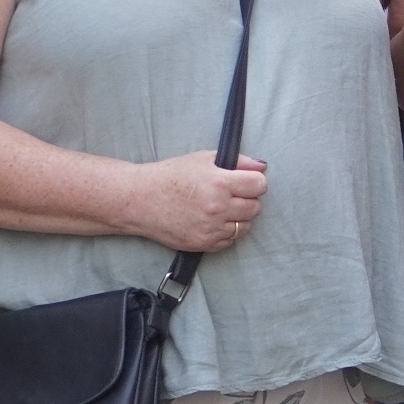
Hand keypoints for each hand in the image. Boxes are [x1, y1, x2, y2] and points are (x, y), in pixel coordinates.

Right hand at [136, 151, 268, 252]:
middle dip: (247, 199)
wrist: (141, 200)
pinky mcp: (204, 244)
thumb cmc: (170, 176)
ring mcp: (211, 229)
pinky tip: (211, 221)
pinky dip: (225, 232)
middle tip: (231, 194)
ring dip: (238, 217)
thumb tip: (262, 166)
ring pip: (245, 226)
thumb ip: (237, 161)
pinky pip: (229, 241)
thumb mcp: (203, 159)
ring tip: (220, 208)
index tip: (246, 181)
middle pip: (255, 208)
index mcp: (220, 183)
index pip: (259, 185)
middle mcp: (218, 208)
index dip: (254, 182)